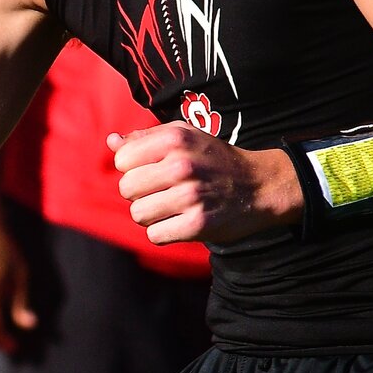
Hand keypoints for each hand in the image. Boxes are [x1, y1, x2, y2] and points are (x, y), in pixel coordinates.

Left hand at [109, 121, 298, 243]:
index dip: (132, 167)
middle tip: (159, 191)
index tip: (150, 170)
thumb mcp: (184, 136)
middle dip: (138, 193)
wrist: (260, 186)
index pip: (122, 159)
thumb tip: (111, 142)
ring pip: (138, 214)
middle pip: (127, 188)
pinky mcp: (199, 225)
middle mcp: (181, 165)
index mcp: (174, 139)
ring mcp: (191, 196)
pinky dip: (162, 232)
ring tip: (168, 207)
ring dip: (149, 215)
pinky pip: (154, 236)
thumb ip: (144, 138)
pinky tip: (178, 222)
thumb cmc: (213, 158)